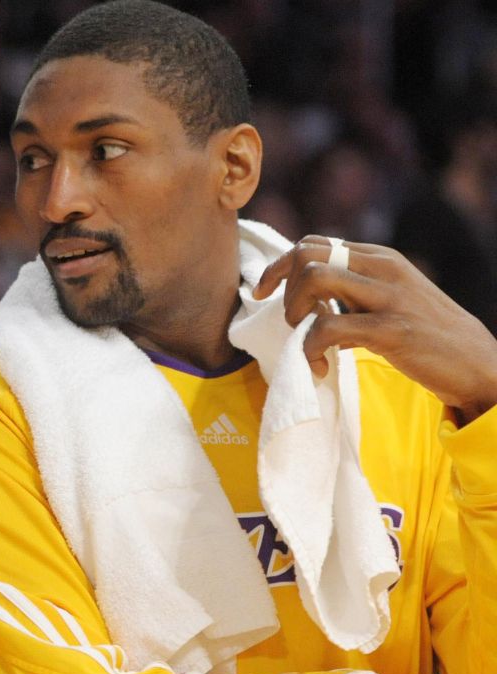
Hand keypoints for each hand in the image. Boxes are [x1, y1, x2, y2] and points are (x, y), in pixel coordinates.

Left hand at [254, 235, 496, 423]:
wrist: (477, 364)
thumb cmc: (426, 336)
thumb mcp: (389, 300)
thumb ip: (352, 292)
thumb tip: (306, 299)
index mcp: (379, 257)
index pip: (313, 243)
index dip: (278, 266)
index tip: (263, 292)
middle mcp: (383, 267)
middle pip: (306, 253)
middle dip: (281, 286)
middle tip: (290, 320)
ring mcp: (389, 296)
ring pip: (314, 278)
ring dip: (294, 311)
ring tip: (303, 337)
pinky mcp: (392, 329)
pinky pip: (329, 327)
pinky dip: (309, 348)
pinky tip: (316, 366)